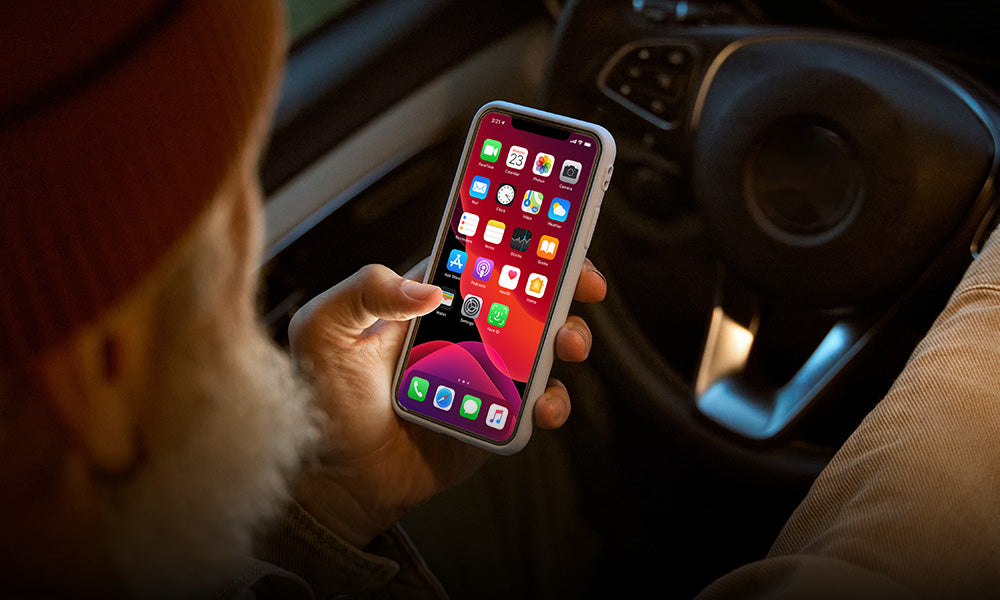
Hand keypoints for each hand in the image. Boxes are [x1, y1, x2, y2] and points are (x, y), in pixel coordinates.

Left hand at [287, 259, 606, 547]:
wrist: (336, 480)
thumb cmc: (322, 401)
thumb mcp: (325, 330)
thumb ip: (365, 291)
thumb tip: (430, 288)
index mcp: (426, 304)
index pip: (479, 262)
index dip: (516, 246)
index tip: (550, 236)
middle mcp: (460, 334)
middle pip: (523, 299)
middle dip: (560, 285)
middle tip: (582, 284)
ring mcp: (482, 376)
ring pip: (539, 347)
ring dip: (566, 337)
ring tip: (568, 343)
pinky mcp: (494, 417)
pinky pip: (534, 403)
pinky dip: (551, 401)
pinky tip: (542, 404)